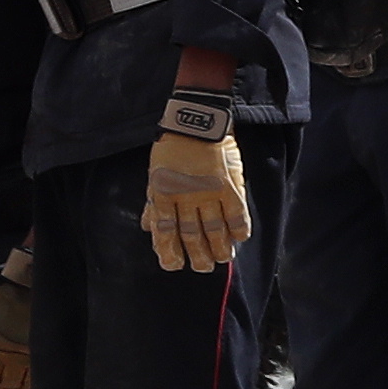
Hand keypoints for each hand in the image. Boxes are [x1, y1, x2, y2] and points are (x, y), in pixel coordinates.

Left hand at [143, 126, 255, 273]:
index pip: (165, 231)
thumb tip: (148, 227)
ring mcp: (209, 193)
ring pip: (215, 229)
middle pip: (191, 235)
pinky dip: (239, 229)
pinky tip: (240, 239)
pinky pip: (236, 214)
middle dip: (196, 255)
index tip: (173, 265)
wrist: (196, 121)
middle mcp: (185, 198)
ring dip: (219, 248)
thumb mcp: (154, 173)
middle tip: (202, 267)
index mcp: (163, 194)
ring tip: (222, 259)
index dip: (168, 252)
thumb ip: (153, 201)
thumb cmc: (172, 147)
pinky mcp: (229, 185)